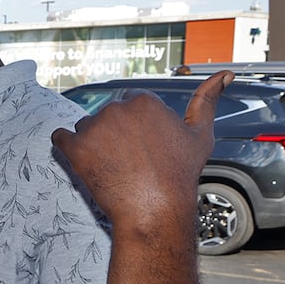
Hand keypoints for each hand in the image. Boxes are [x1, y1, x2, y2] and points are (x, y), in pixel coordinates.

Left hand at [51, 70, 228, 232]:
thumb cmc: (179, 174)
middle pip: (106, 116)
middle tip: (128, 160)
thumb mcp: (200, 134)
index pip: (129, 106)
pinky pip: (60, 138)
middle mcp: (117, 109)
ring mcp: (93, 128)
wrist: (155, 208)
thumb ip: (207, 100)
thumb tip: (224, 75)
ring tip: (112, 166)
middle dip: (113, 134)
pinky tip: (81, 159)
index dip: (134, 129)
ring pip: (85, 127)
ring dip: (92, 142)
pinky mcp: (74, 147)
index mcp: (144, 102)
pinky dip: (66, 147)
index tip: (141, 147)